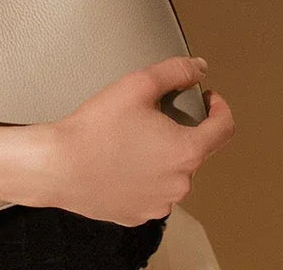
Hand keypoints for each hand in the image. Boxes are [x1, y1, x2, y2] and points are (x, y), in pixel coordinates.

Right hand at [39, 55, 234, 226]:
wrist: (58, 165)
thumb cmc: (95, 128)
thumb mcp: (137, 85)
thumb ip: (175, 71)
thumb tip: (198, 68)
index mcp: (186, 151)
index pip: (224, 128)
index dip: (219, 107)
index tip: (207, 98)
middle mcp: (180, 183)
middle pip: (193, 149)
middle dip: (177, 130)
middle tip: (148, 115)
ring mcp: (159, 203)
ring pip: (170, 171)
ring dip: (159, 155)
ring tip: (128, 139)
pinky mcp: (137, 215)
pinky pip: (149, 191)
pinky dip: (141, 176)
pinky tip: (118, 161)